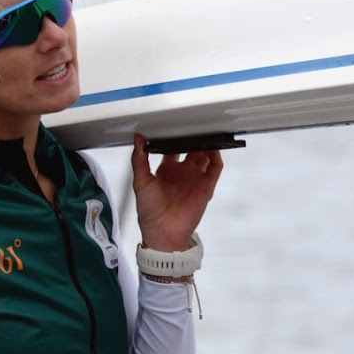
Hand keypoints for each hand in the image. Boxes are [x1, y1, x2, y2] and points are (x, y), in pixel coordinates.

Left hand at [131, 134, 222, 251]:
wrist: (161, 231)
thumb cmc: (148, 210)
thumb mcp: (140, 180)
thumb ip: (139, 159)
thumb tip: (138, 138)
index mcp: (166, 169)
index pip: (173, 147)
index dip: (174, 136)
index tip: (173, 123)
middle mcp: (182, 172)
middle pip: (192, 148)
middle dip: (193, 136)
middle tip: (192, 122)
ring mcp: (195, 178)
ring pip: (205, 155)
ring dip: (206, 143)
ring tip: (206, 130)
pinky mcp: (206, 187)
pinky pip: (215, 168)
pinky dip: (216, 156)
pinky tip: (212, 147)